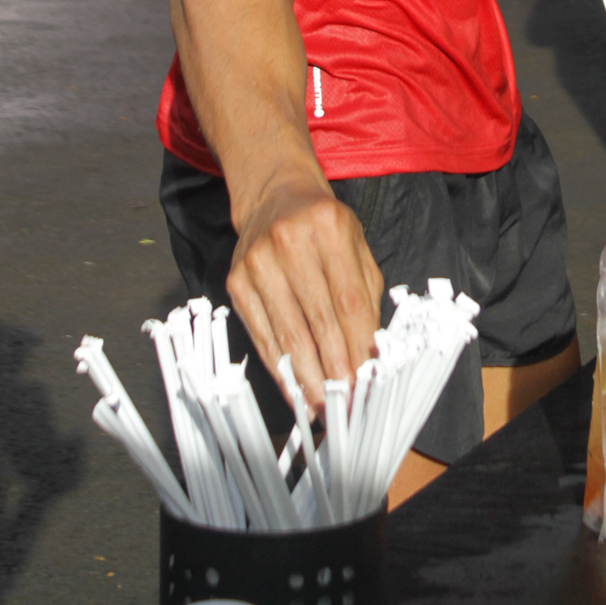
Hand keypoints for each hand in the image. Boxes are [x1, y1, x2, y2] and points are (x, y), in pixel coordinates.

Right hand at [227, 166, 383, 415]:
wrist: (275, 196)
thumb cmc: (324, 226)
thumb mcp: (356, 245)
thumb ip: (366, 295)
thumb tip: (369, 352)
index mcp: (330, 228)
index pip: (349, 301)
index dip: (358, 347)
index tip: (368, 380)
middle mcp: (291, 242)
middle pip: (318, 321)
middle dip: (335, 369)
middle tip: (347, 405)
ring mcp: (258, 262)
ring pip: (288, 333)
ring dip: (307, 377)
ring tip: (322, 408)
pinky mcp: (236, 281)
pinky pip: (262, 334)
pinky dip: (279, 367)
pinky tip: (294, 388)